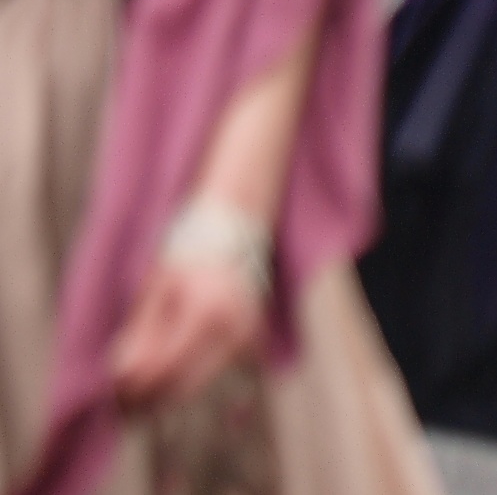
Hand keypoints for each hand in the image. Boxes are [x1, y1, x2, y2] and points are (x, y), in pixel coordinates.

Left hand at [105, 257, 264, 409]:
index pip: (165, 368)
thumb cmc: (189, 254)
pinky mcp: (248, 342)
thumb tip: (121, 379)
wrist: (237, 227)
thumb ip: (142, 335)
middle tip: (120, 404)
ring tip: (135, 395)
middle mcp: (233, 327)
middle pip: (183, 386)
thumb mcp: (157, 288)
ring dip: (164, 394)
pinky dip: (183, 381)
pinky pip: (208, 374)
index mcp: (207, 310)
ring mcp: (246, 336)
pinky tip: (162, 379)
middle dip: (149, 399)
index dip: (135, 388)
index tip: (113, 394)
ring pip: (197, 386)